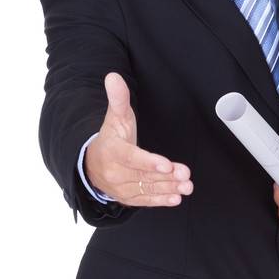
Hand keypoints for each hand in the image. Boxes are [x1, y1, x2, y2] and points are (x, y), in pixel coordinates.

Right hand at [85, 73, 193, 206]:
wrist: (92, 167)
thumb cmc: (110, 140)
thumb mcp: (114, 118)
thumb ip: (118, 99)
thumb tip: (114, 77)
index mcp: (112, 152)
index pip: (131, 158)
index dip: (149, 162)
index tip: (167, 164)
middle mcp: (116, 173)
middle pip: (144, 175)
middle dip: (167, 177)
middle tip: (185, 174)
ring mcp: (122, 187)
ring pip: (148, 189)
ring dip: (169, 189)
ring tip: (186, 185)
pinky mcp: (129, 198)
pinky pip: (146, 201)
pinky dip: (161, 201)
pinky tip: (176, 198)